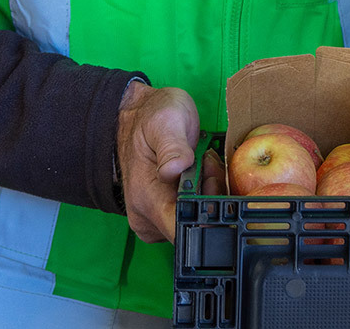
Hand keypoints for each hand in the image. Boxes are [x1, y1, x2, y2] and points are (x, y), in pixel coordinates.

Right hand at [117, 81, 202, 242]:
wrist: (137, 118)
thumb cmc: (152, 118)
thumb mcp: (165, 122)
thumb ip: (172, 147)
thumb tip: (174, 170)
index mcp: (147, 201)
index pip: (181, 231)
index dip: (207, 215)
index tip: (212, 181)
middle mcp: (147, 218)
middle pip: (195, 226)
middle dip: (211, 197)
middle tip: (206, 163)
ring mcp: (155, 219)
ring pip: (197, 220)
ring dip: (209, 194)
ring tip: (202, 162)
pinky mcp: (164, 214)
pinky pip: (192, 214)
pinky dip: (204, 195)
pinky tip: (201, 172)